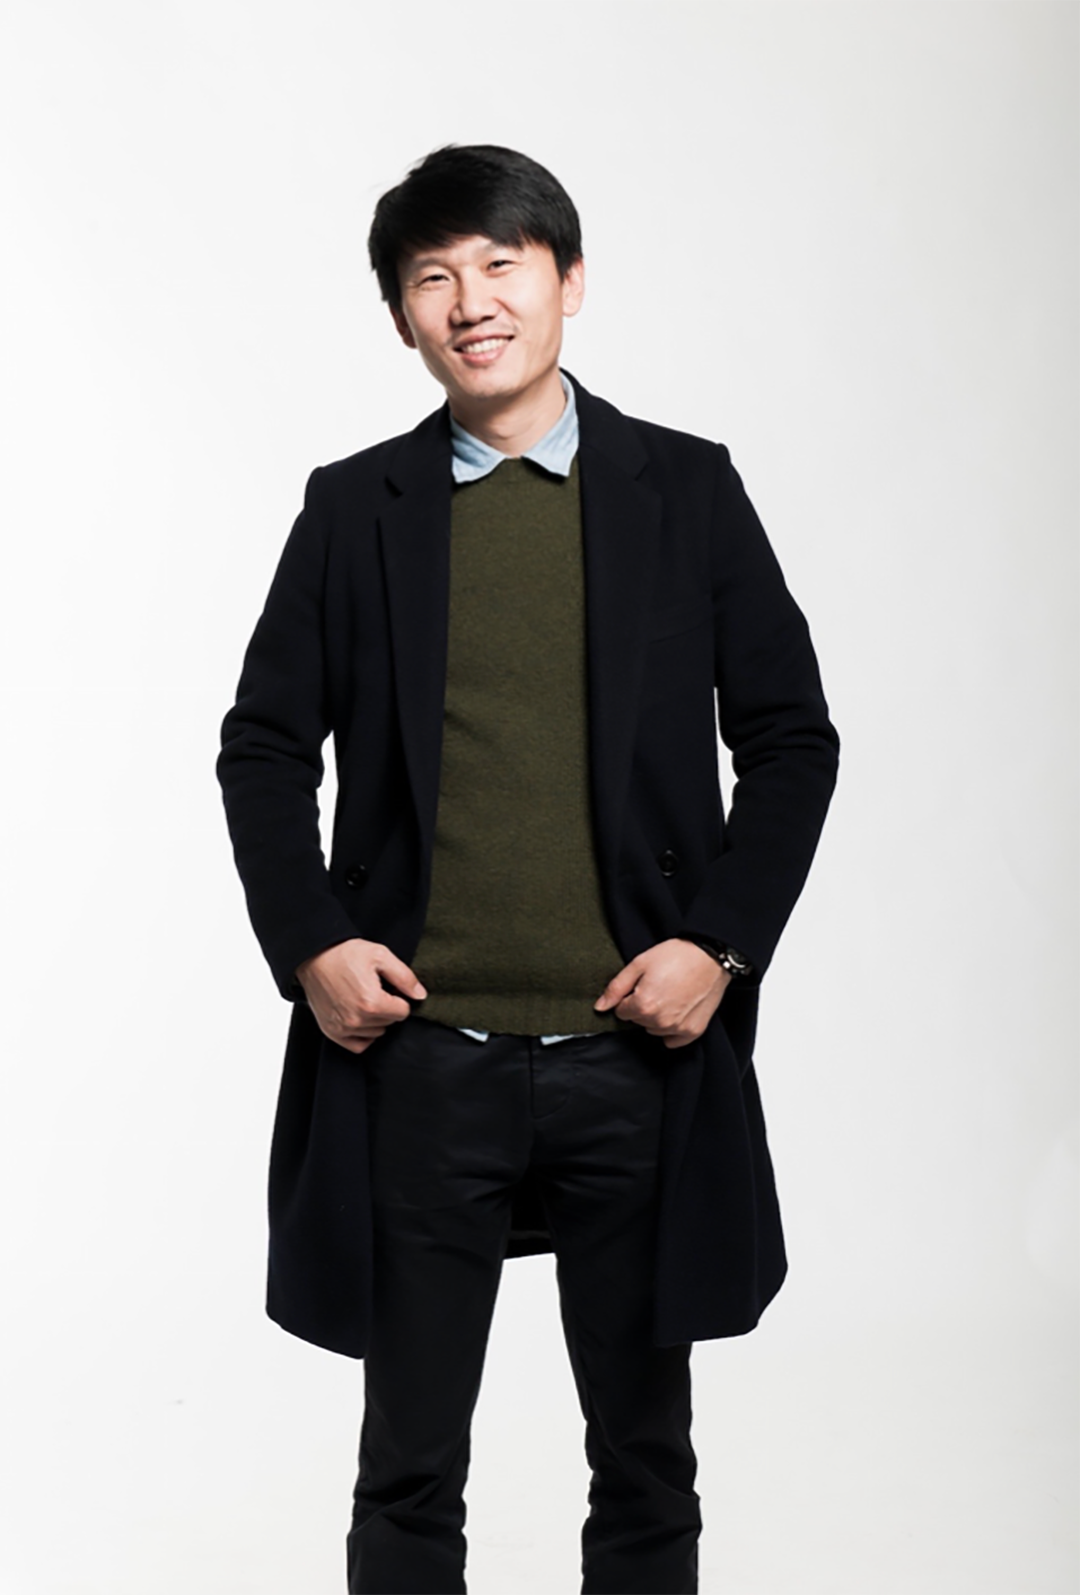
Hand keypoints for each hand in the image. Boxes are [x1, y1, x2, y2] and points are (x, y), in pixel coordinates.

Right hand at [295, 938, 427, 1054]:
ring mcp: (343, 1028)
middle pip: (390, 1023)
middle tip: (374, 990)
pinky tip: (360, 1017)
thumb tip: (420, 996)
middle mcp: (357, 1020)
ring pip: (376, 1033)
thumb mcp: (380, 956)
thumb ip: (405, 977)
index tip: (388, 987)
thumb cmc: (345, 954)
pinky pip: (358, 1045)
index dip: (398, 997)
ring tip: (364, 999)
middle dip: (387, 1008)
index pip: (403, 1012)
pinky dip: (363, 1034)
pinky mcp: (332, 1032)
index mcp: (372, 1002)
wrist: (314, 957)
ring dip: (376, 1020)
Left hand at [594, 937, 730, 1048]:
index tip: (642, 985)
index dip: (629, 996)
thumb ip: (616, 988)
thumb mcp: (640, 963)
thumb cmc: (676, 956)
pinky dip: (672, 1028)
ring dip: (657, 1016)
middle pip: (638, 1020)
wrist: (711, 956)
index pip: (622, 1011)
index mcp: (643, 1006)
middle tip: (658, 985)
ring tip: (671, 994)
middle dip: (643, 1005)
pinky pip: (672, 1040)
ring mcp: (677, 1029)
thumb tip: (599, 1007)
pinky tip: (678, 1009)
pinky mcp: (693, 1032)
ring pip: (654, 1029)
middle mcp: (659, 1022)